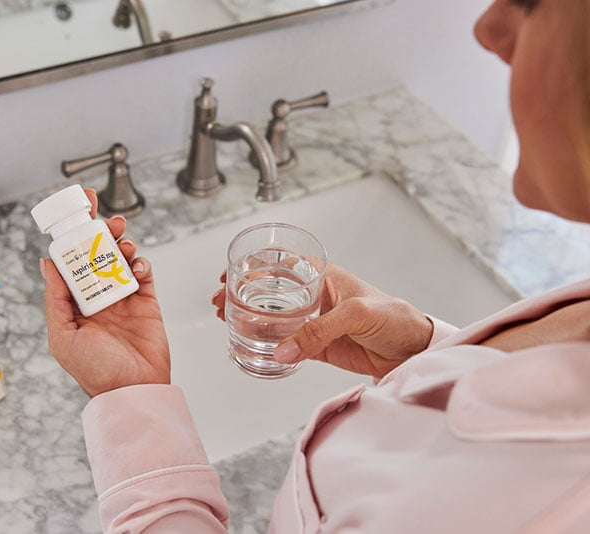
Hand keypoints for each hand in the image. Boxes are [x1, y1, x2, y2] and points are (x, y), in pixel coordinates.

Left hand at [42, 189, 169, 397]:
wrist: (132, 389)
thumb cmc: (94, 370)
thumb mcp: (62, 336)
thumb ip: (55, 298)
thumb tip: (46, 262)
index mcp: (74, 303)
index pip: (72, 262)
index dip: (74, 238)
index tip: (77, 215)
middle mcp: (98, 296)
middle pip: (99, 254)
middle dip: (102, 232)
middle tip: (107, 218)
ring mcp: (123, 298)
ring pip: (122, 259)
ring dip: (123, 243)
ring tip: (123, 237)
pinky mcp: (146, 302)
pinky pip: (144, 274)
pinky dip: (141, 263)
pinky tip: (137, 265)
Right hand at [212, 263, 432, 377]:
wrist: (413, 351)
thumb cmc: (394, 317)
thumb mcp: (356, 314)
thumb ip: (319, 330)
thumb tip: (284, 348)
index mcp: (324, 276)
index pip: (282, 265)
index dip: (254, 267)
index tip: (231, 274)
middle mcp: (315, 296)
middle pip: (270, 292)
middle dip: (242, 294)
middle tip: (220, 302)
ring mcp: (314, 322)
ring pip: (273, 318)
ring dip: (250, 318)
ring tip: (227, 320)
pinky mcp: (317, 346)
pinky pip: (286, 344)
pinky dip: (267, 344)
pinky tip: (251, 344)